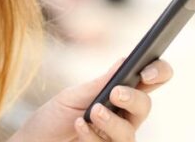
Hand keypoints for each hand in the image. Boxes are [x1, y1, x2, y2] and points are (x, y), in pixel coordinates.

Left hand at [12, 58, 173, 141]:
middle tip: (116, 93)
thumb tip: (125, 61)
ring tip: (92, 112)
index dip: (159, 73)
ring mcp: (115, 138)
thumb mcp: (75, 95)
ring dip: (112, 122)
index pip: (151, 80)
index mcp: (121, 93)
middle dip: (135, 98)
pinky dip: (93, 137)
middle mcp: (123, 116)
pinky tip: (79, 126)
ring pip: (129, 134)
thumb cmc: (55, 116)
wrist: (35, 141)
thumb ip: (101, 83)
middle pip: (145, 106)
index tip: (146, 72)